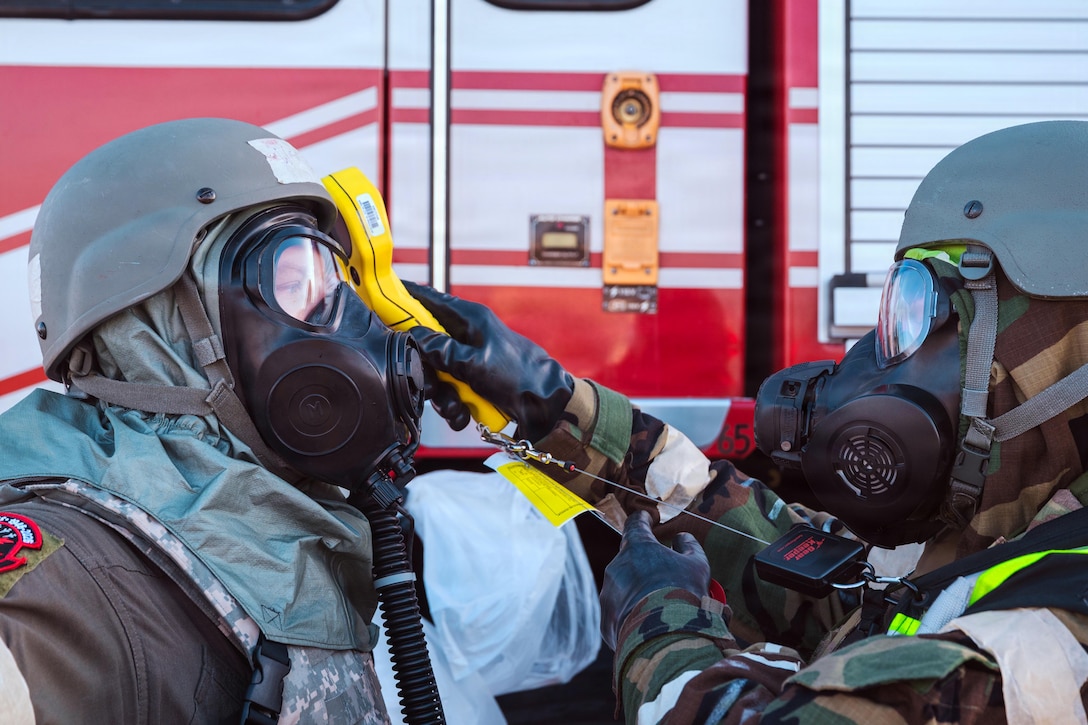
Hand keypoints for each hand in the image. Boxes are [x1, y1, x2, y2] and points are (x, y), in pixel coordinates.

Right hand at [403, 281, 573, 440]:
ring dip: (443, 396)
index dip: (402, 297)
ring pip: (436, 374)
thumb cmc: (521, 376)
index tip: (379, 298)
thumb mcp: (475, 362)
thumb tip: (415, 337)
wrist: (548, 407)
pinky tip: (465, 415)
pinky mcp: (472, 382)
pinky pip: (451, 393)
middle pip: (424, 345)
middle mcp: (466, 336)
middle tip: (435, 385)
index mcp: (469, 319)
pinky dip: (455, 407)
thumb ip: (442, 350)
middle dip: (427, 371)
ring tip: (457, 407)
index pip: (427, 299)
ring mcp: (468, 360)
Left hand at [600, 510, 710, 650]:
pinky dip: (632, 614)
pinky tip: (649, 624)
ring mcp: (608, 593)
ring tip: (660, 607)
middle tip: (664, 576)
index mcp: (637, 548)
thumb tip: (681, 538)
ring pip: (623, 586)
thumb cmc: (683, 595)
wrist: (665, 638)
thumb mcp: (697, 565)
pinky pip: (619, 612)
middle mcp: (617, 567)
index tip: (647, 518)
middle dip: (644, 564)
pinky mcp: (606, 619)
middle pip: (629, 559)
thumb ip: (688, 546)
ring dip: (638, 591)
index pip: (635, 524)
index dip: (643, 519)